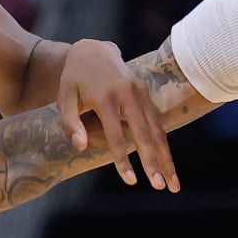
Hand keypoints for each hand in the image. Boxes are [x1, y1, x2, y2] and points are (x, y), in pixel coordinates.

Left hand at [52, 38, 177, 191]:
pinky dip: (165, 145)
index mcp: (106, 97)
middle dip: (154, 161)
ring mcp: (140, 93)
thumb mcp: (64, 98)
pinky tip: (169, 165)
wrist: (92, 51)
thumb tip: (80, 147)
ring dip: (167, 157)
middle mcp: (128, 95)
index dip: (123, 159)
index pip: (117, 135)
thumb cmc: (74, 79)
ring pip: (158, 130)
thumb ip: (70, 123)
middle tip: (160, 186)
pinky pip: (158, 123)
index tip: (131, 181)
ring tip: (173, 184)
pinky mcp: (146, 95)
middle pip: (144, 134)